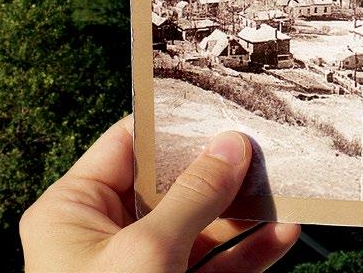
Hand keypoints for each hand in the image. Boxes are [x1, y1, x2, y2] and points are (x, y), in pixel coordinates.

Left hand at [20, 116, 299, 271]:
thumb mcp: (146, 253)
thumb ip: (194, 196)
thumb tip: (231, 144)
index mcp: (75, 210)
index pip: (128, 144)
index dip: (175, 124)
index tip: (222, 106)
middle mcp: (108, 234)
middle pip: (173, 185)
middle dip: (222, 170)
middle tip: (267, 146)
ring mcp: (144, 269)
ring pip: (202, 227)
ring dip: (245, 213)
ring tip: (287, 189)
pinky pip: (216, 267)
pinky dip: (248, 253)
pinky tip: (283, 236)